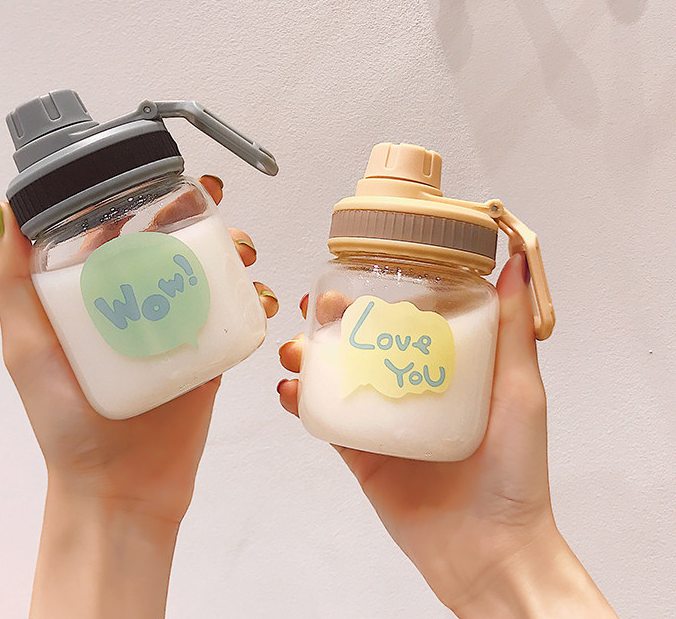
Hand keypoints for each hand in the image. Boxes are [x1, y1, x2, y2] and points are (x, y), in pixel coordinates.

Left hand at [0, 175, 277, 617]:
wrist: (119, 489)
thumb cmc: (64, 422)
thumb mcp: (26, 347)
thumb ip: (12, 282)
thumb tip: (4, 206)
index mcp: (96, 294)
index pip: (123, 229)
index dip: (147, 197)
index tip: (170, 178)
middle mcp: (138, 303)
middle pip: (175, 243)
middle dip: (200, 217)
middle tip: (216, 206)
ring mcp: (176, 327)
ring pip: (211, 273)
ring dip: (233, 251)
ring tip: (241, 252)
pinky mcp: (209, 354)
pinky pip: (236, 316)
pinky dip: (254, 298)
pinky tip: (259, 293)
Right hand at [277, 255, 616, 618]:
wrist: (491, 550)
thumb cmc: (516, 472)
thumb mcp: (521, 389)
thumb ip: (514, 329)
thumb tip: (517, 264)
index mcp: (448, 369)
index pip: (406, 319)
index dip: (377, 295)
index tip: (355, 277)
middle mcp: (413, 389)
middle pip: (364, 343)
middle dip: (332, 321)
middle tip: (314, 307)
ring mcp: (385, 421)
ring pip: (339, 378)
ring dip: (310, 357)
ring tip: (296, 349)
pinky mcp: (363, 454)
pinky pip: (328, 423)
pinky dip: (304, 403)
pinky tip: (292, 390)